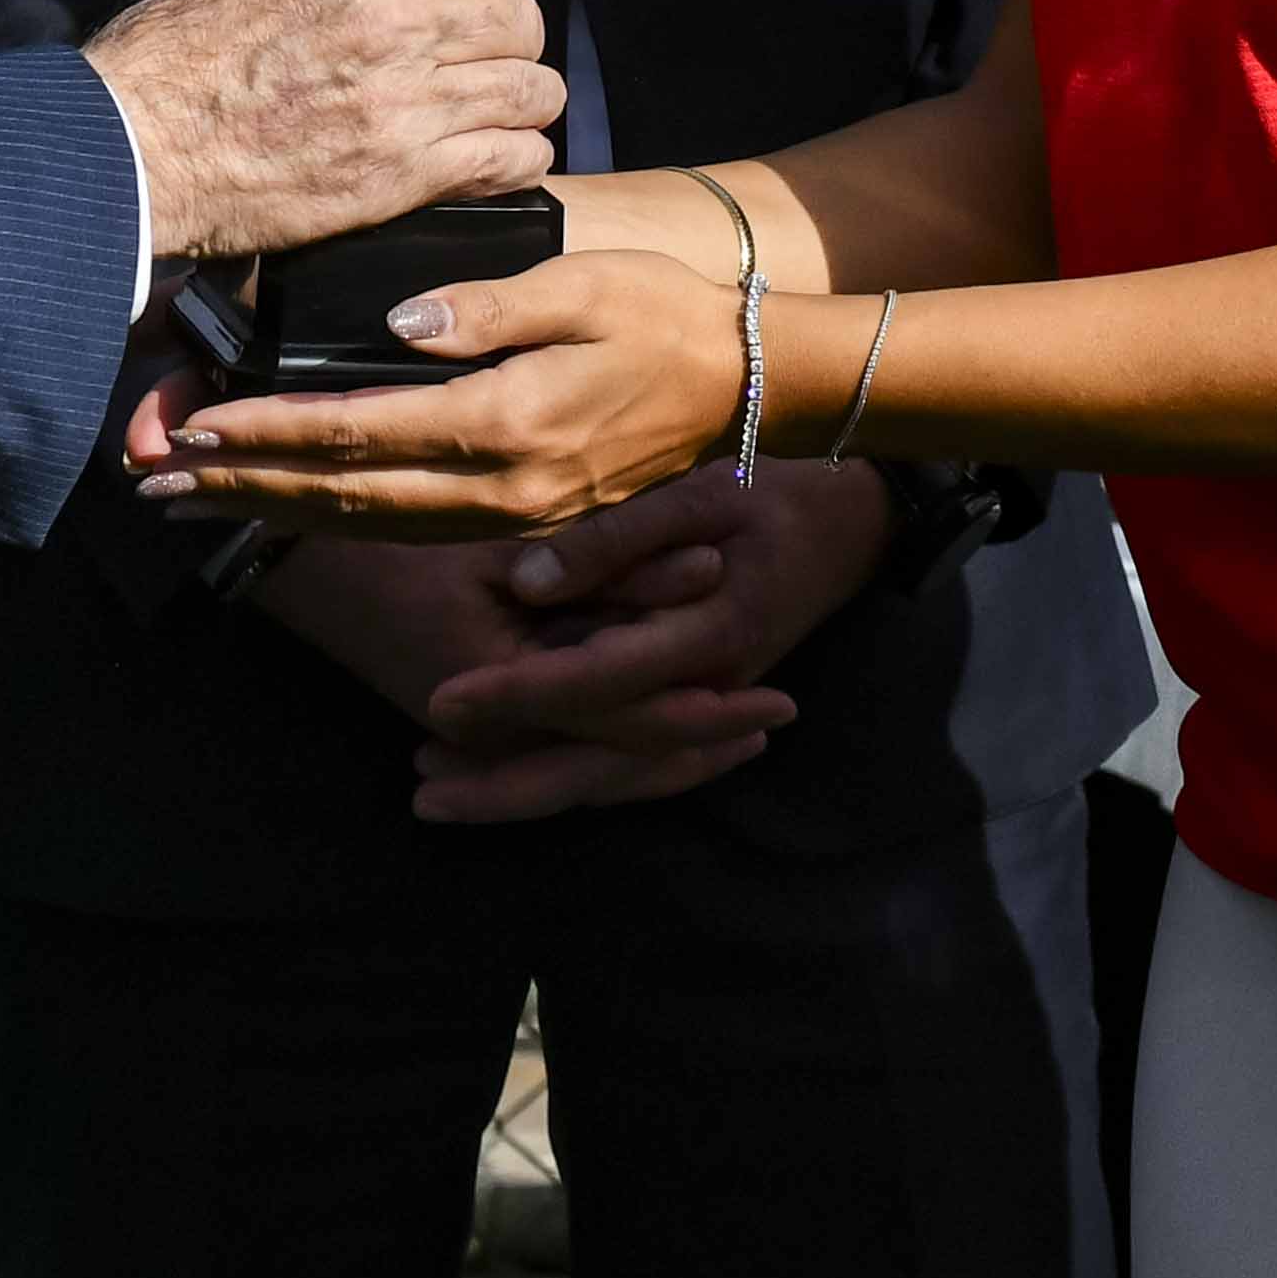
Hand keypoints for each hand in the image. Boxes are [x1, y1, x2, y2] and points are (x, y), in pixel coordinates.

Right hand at [84, 0, 561, 260]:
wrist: (141, 144)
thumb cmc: (182, 55)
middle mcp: (397, 20)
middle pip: (522, 20)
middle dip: (511, 39)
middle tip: (485, 58)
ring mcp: (408, 101)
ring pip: (533, 91)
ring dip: (521, 100)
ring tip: (495, 110)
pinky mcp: (405, 174)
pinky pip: (514, 159)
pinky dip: (515, 159)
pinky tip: (490, 157)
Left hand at [140, 247, 754, 533]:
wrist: (749, 387)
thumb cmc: (665, 318)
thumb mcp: (581, 286)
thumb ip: (484, 304)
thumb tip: (397, 323)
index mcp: (504, 423)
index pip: (353, 431)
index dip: (263, 431)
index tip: (190, 421)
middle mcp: (498, 487)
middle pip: (341, 495)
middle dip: (238, 485)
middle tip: (151, 476)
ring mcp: (511, 514)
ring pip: (366, 522)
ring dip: (274, 511)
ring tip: (194, 497)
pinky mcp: (523, 518)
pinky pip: (407, 527)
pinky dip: (336, 519)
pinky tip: (293, 506)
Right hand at [248, 533, 789, 824]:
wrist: (279, 552)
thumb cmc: (389, 529)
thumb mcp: (511, 537)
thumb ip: (614, 561)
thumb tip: (712, 572)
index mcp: (509, 689)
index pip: (634, 719)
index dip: (711, 712)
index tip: (780, 702)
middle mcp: (495, 727)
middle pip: (618, 761)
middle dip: (695, 748)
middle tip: (771, 726)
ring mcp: (473, 724)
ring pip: (585, 758)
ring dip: (656, 747)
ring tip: (729, 731)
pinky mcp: (461, 704)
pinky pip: (551, 736)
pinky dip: (605, 728)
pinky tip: (644, 710)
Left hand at [402, 466, 881, 822]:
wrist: (856, 514)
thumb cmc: (778, 484)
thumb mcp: (702, 490)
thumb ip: (616, 537)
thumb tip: (526, 583)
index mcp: (710, 637)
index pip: (591, 683)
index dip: (513, 697)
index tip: (437, 700)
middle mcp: (705, 689)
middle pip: (597, 764)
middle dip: (505, 785)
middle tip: (420, 793)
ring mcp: (704, 703)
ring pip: (609, 773)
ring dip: (526, 787)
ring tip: (437, 786)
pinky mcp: (695, 699)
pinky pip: (628, 757)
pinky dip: (569, 770)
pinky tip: (505, 770)